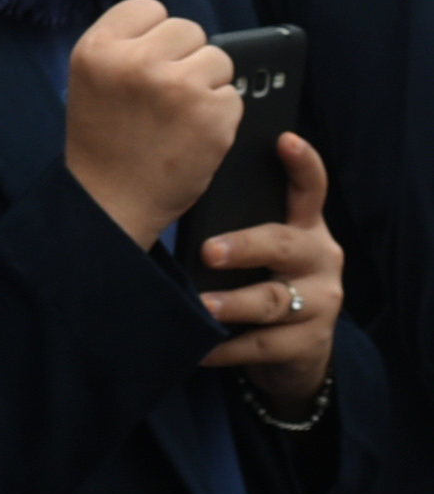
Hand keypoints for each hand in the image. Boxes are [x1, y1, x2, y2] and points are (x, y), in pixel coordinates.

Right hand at [62, 0, 238, 250]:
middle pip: (189, 30)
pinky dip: (221, 115)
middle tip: (165, 93)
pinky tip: (194, 134)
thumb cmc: (105, 138)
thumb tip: (182, 31)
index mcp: (98, 48)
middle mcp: (136, 61)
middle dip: (185, 58)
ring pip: (218, 59)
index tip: (147, 62)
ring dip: (208, 84)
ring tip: (179, 114)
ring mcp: (177, 87)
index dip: (154, 36)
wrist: (109, 200)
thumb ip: (126, 47)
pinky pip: (233, 95)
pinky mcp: (212, 116)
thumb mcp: (92, 78)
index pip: (149, 8)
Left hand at [200, 132, 343, 415]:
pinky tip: (199, 348)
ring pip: (273, 300)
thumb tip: (172, 198)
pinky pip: (262, 345)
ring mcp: (321, 302)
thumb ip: (235, 225)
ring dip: (232, 303)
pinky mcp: (310, 342)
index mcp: (305, 227)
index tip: (285, 140)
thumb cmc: (260, 282)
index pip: (310, 189)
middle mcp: (320, 258)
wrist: (296, 353)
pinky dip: (226, 347)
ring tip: (201, 305)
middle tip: (208, 251)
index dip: (302, 164)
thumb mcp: (258, 250)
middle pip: (283, 245)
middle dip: (245, 247)